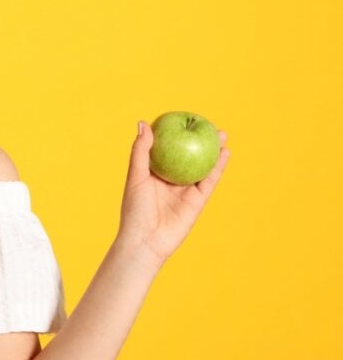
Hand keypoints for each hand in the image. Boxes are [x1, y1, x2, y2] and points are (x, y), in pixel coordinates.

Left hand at [116, 120, 230, 265]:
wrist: (146, 241)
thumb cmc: (135, 209)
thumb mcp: (136, 176)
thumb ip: (141, 151)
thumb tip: (143, 123)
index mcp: (153, 173)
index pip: (166, 149)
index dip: (175, 135)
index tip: (182, 118)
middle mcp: (170, 180)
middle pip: (187, 156)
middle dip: (197, 141)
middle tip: (206, 123)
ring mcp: (184, 190)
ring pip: (201, 167)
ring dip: (212, 151)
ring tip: (221, 135)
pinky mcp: (197, 201)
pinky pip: (209, 181)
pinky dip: (218, 167)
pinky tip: (225, 154)